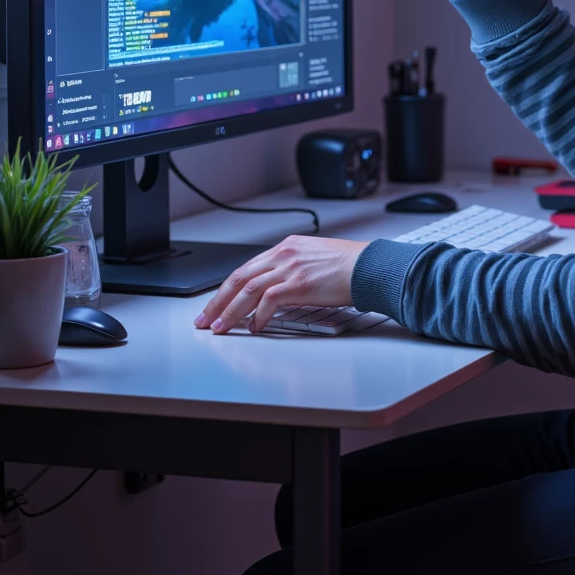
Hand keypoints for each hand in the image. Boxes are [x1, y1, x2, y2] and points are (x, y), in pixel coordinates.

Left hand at [193, 235, 369, 333]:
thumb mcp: (314, 259)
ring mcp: (290, 267)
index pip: (246, 268)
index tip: (216, 305)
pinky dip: (258, 315)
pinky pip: (269, 300)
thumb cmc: (348, 266)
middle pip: (239, 278)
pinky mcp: (299, 282)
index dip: (226, 289)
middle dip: (218, 301)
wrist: (369, 267)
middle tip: (206, 320)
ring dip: (231, 312)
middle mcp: (284, 253)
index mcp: (286, 246)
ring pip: (248, 289)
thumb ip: (291, 270)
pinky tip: (255, 327)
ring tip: (221, 328)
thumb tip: (274, 293)